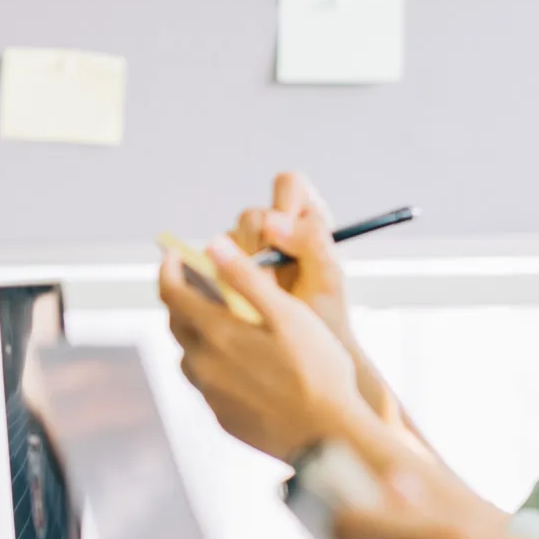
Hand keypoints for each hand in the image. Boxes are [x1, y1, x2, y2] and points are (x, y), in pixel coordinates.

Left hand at [160, 236, 366, 461]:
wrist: (329, 439)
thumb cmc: (318, 371)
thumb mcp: (288, 315)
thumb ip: (247, 279)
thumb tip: (212, 244)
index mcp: (215, 334)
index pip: (171, 294)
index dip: (168, 270)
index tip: (173, 254)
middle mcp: (202, 365)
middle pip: (177, 323)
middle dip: (183, 299)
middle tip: (200, 285)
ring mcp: (210, 394)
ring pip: (190, 355)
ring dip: (197, 334)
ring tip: (223, 322)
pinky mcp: (223, 416)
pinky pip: (207, 383)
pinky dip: (214, 364)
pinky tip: (241, 362)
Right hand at [230, 173, 351, 338]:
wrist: (310, 354)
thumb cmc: (326, 315)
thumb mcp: (327, 279)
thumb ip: (309, 242)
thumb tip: (271, 221)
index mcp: (307, 221)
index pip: (288, 184)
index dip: (281, 203)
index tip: (281, 235)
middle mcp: (275, 230)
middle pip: (251, 214)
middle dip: (252, 241)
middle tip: (261, 269)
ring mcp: (248, 252)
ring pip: (227, 238)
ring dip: (235, 263)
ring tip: (253, 291)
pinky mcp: (226, 271)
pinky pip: (211, 262)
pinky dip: (219, 275)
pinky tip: (233, 294)